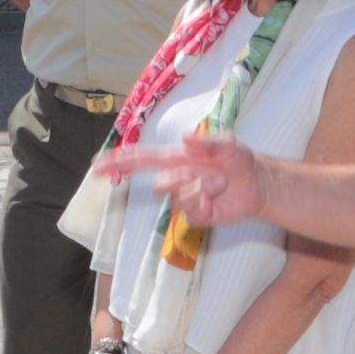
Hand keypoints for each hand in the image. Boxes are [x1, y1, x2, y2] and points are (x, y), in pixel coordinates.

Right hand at [92, 132, 265, 226]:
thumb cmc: (239, 160)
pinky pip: (191, 212)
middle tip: (210, 174)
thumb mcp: (228, 144)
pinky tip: (217, 199)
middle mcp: (175, 178)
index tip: (96, 166)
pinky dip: (206, 204)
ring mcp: (184, 198)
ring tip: (221, 183)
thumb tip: (185, 138)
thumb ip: (208, 141)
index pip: (140, 160)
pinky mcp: (195, 215)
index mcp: (175, 159)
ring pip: (177, 198)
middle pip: (158, 185)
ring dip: (203, 188)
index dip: (118, 162)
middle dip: (179, 180)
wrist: (257, 184)